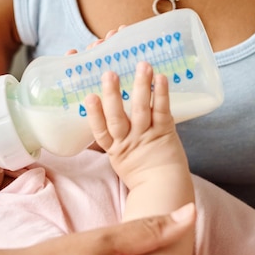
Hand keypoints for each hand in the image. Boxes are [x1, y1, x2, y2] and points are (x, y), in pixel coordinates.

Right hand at [84, 61, 184, 189]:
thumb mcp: (120, 159)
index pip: (100, 131)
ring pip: (141, 110)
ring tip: (141, 66)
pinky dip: (161, 94)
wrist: (165, 188)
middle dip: (112, 95)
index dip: (94, 114)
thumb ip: (112, 140)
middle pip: (117, 118)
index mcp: (114, 149)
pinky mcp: (165, 133)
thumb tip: (102, 113)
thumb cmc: (142, 172)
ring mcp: (147, 136)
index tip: (89, 97)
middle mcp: (129, 141)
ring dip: (140, 86)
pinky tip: (160, 78)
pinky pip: (162, 111)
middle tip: (109, 74)